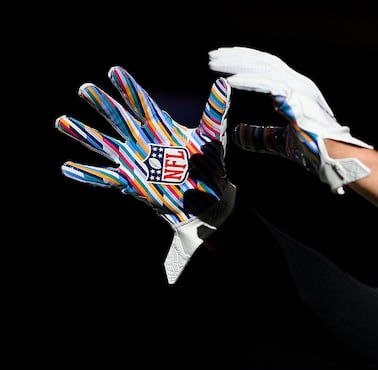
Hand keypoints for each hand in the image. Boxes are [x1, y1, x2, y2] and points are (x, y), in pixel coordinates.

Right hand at [56, 66, 234, 283]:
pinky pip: (104, 177)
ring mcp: (133, 159)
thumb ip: (215, 111)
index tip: (114, 71)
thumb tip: (223, 84)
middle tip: (84, 88)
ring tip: (61, 120)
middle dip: (101, 103)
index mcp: (160, 126)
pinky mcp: (130, 181)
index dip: (128, 87)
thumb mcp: (212, 136)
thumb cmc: (209, 166)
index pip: (141, 102)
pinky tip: (67, 167)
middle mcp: (142, 139)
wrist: (206, 199)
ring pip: (104, 143)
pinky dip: (86, 174)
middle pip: (118, 118)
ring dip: (84, 133)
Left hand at [208, 46, 371, 193]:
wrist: (334, 157)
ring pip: (262, 67)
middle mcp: (298, 83)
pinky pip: (267, 84)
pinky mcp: (296, 98)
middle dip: (236, 56)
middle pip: (262, 61)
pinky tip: (229, 81)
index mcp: (296, 89)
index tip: (222, 62)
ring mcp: (299, 88)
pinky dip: (247, 81)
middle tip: (212, 55)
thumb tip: (237, 134)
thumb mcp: (279, 141)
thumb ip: (259, 135)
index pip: (267, 67)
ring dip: (237, 63)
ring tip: (214, 62)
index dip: (244, 62)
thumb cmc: (314, 149)